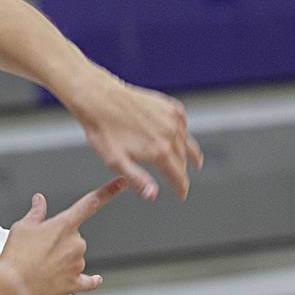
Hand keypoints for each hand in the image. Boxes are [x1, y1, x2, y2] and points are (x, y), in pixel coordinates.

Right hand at [0, 177, 124, 294]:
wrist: (12, 285)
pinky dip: (90, 280)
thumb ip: (36, 212)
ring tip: (42, 265)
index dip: (108, 191)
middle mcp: (76, 243)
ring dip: (64, 260)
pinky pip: (89, 280)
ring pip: (76, 257)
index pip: (90, 202)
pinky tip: (94, 279)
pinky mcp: (75, 283)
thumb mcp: (22, 227)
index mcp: (65, 224)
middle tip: (40, 249)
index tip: (122, 182)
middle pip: (75, 237)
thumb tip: (39, 200)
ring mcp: (77, 264)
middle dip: (61, 241)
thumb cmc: (16, 255)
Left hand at [74, 72, 201, 201]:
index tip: (182, 195)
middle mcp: (170, 134)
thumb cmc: (104, 131)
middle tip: (180, 182)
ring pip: (186, 142)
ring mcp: (172, 118)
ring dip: (187, 154)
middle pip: (183, 160)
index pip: (178, 175)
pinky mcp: (169, 106)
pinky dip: (184, 133)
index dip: (181, 187)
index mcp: (160, 151)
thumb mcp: (116, 162)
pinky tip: (183, 137)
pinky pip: (183, 123)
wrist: (100, 99)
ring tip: (194, 162)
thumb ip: (137, 180)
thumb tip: (153, 195)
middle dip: (182, 172)